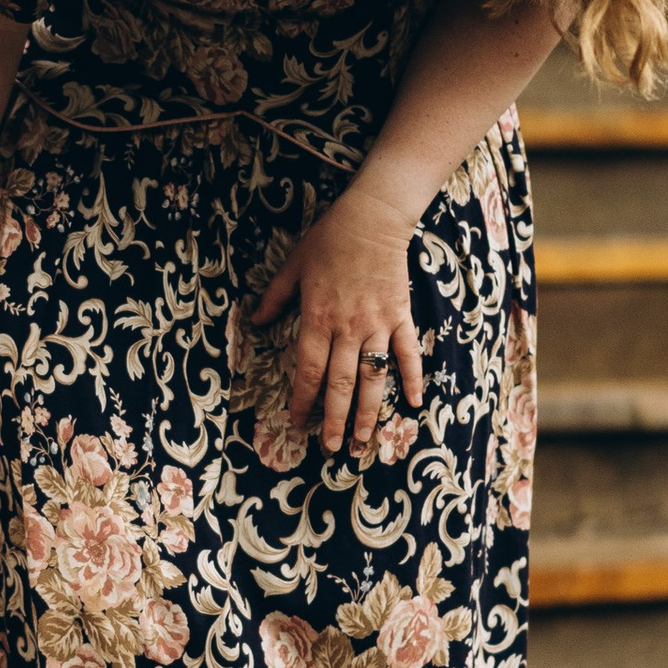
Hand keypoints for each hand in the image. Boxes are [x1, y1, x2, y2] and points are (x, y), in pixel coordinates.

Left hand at [251, 179, 422, 458]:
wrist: (372, 218)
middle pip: (340, 384)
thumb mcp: (292, 267)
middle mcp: (346, 328)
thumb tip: (254, 323)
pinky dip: (411, 379)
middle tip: (331, 449)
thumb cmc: (328, 241)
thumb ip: (274, 299)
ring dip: (370, 413)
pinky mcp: (401, 316)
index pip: (307, 371)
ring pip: (373, 378)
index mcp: (316, 318)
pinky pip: (408, 354)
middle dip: (335, 420)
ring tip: (364, 443)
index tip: (298, 424)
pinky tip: (412, 405)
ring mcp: (377, 324)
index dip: (302, 401)